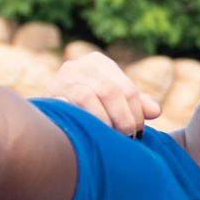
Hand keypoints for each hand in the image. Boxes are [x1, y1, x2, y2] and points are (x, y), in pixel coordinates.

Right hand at [42, 52, 161, 135]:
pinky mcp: (49, 92)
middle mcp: (79, 65)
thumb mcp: (113, 105)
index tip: (138, 133)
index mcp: (99, 62)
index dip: (136, 114)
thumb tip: (155, 110)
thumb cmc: (86, 111)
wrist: (44, 121)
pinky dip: (86, 118)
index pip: (128, 89)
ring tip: (110, 136)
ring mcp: (62, 77)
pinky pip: (72, 103)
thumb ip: (136, 106)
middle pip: (112, 91)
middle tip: (126, 137)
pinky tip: (90, 131)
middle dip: (123, 118)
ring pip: (92, 95)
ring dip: (105, 120)